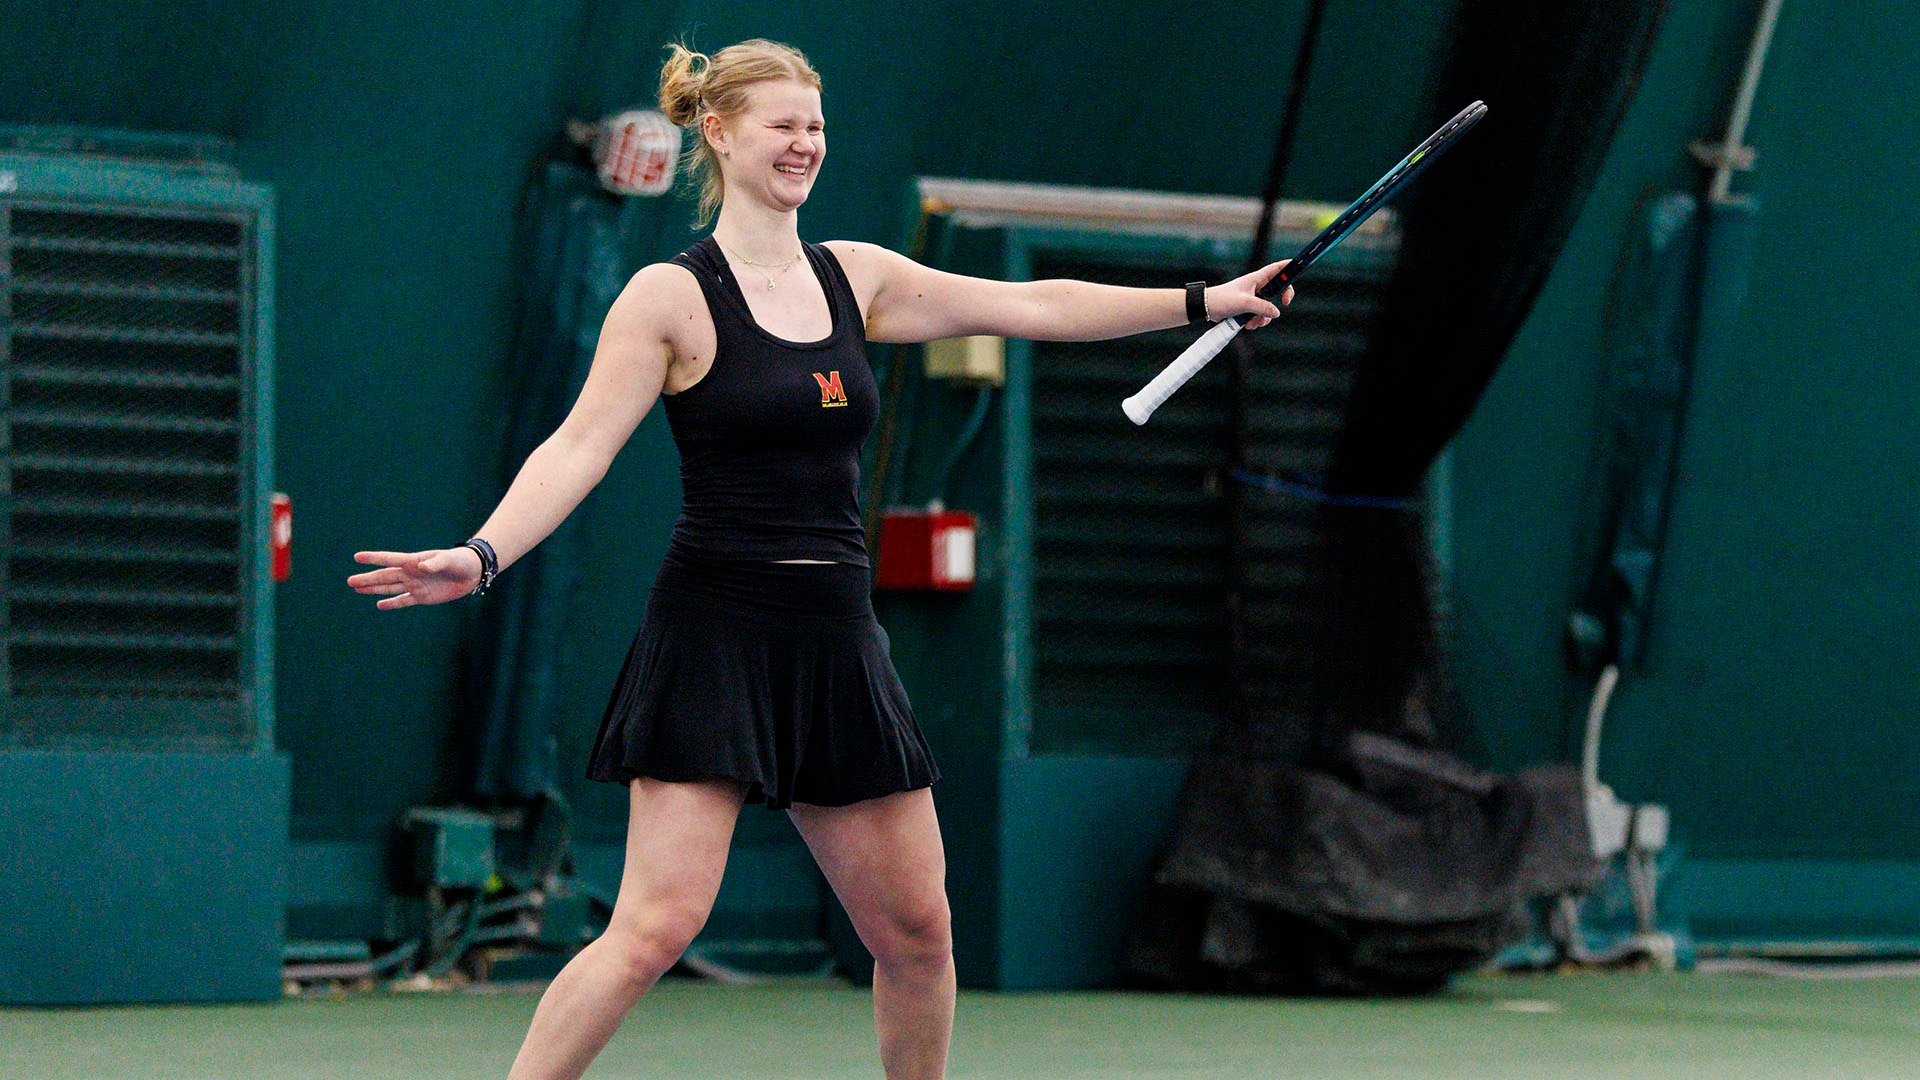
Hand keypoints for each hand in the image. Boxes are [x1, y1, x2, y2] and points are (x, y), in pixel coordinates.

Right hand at [348, 547, 482, 609]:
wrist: (472, 572)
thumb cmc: (459, 560)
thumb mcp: (449, 560)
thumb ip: (435, 563)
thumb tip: (422, 567)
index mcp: (414, 561)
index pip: (390, 559)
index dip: (374, 558)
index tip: (357, 557)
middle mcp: (411, 573)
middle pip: (385, 576)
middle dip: (367, 579)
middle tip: (349, 581)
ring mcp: (415, 585)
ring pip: (390, 588)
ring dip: (374, 589)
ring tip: (357, 589)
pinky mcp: (422, 597)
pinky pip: (403, 601)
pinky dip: (392, 603)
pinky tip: (379, 604)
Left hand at [1206, 260, 1293, 329]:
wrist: (1207, 308)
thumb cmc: (1223, 299)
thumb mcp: (1245, 303)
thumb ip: (1263, 307)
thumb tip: (1276, 313)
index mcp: (1257, 279)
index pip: (1277, 269)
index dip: (1289, 268)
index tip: (1298, 271)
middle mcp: (1257, 287)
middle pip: (1278, 291)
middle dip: (1280, 301)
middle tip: (1284, 304)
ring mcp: (1253, 298)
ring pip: (1268, 308)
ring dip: (1264, 317)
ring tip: (1253, 321)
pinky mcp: (1247, 309)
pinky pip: (1259, 316)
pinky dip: (1256, 322)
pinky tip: (1246, 324)